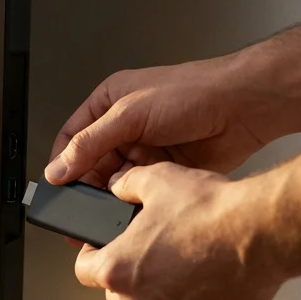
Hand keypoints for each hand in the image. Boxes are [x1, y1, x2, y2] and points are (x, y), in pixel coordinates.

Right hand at [45, 57, 272, 186]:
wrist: (244, 107)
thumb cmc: (195, 91)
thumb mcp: (131, 113)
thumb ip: (91, 142)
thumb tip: (59, 168)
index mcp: (109, 104)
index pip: (72, 137)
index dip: (61, 163)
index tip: (56, 188)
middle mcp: (124, 128)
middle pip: (90, 164)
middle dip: (84, 185)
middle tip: (78, 208)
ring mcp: (144, 150)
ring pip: (113, 181)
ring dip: (109, 196)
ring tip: (105, 208)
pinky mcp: (162, 171)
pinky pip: (137, 192)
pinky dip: (132, 202)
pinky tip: (130, 207)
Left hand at [72, 163, 285, 299]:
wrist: (262, 233)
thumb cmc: (210, 210)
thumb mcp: (158, 180)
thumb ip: (127, 184)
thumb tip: (117, 185)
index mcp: (116, 270)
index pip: (84, 270)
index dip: (92, 255)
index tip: (105, 247)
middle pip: (118, 293)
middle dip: (130, 273)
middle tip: (154, 249)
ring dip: (161, 290)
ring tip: (187, 259)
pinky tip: (209, 277)